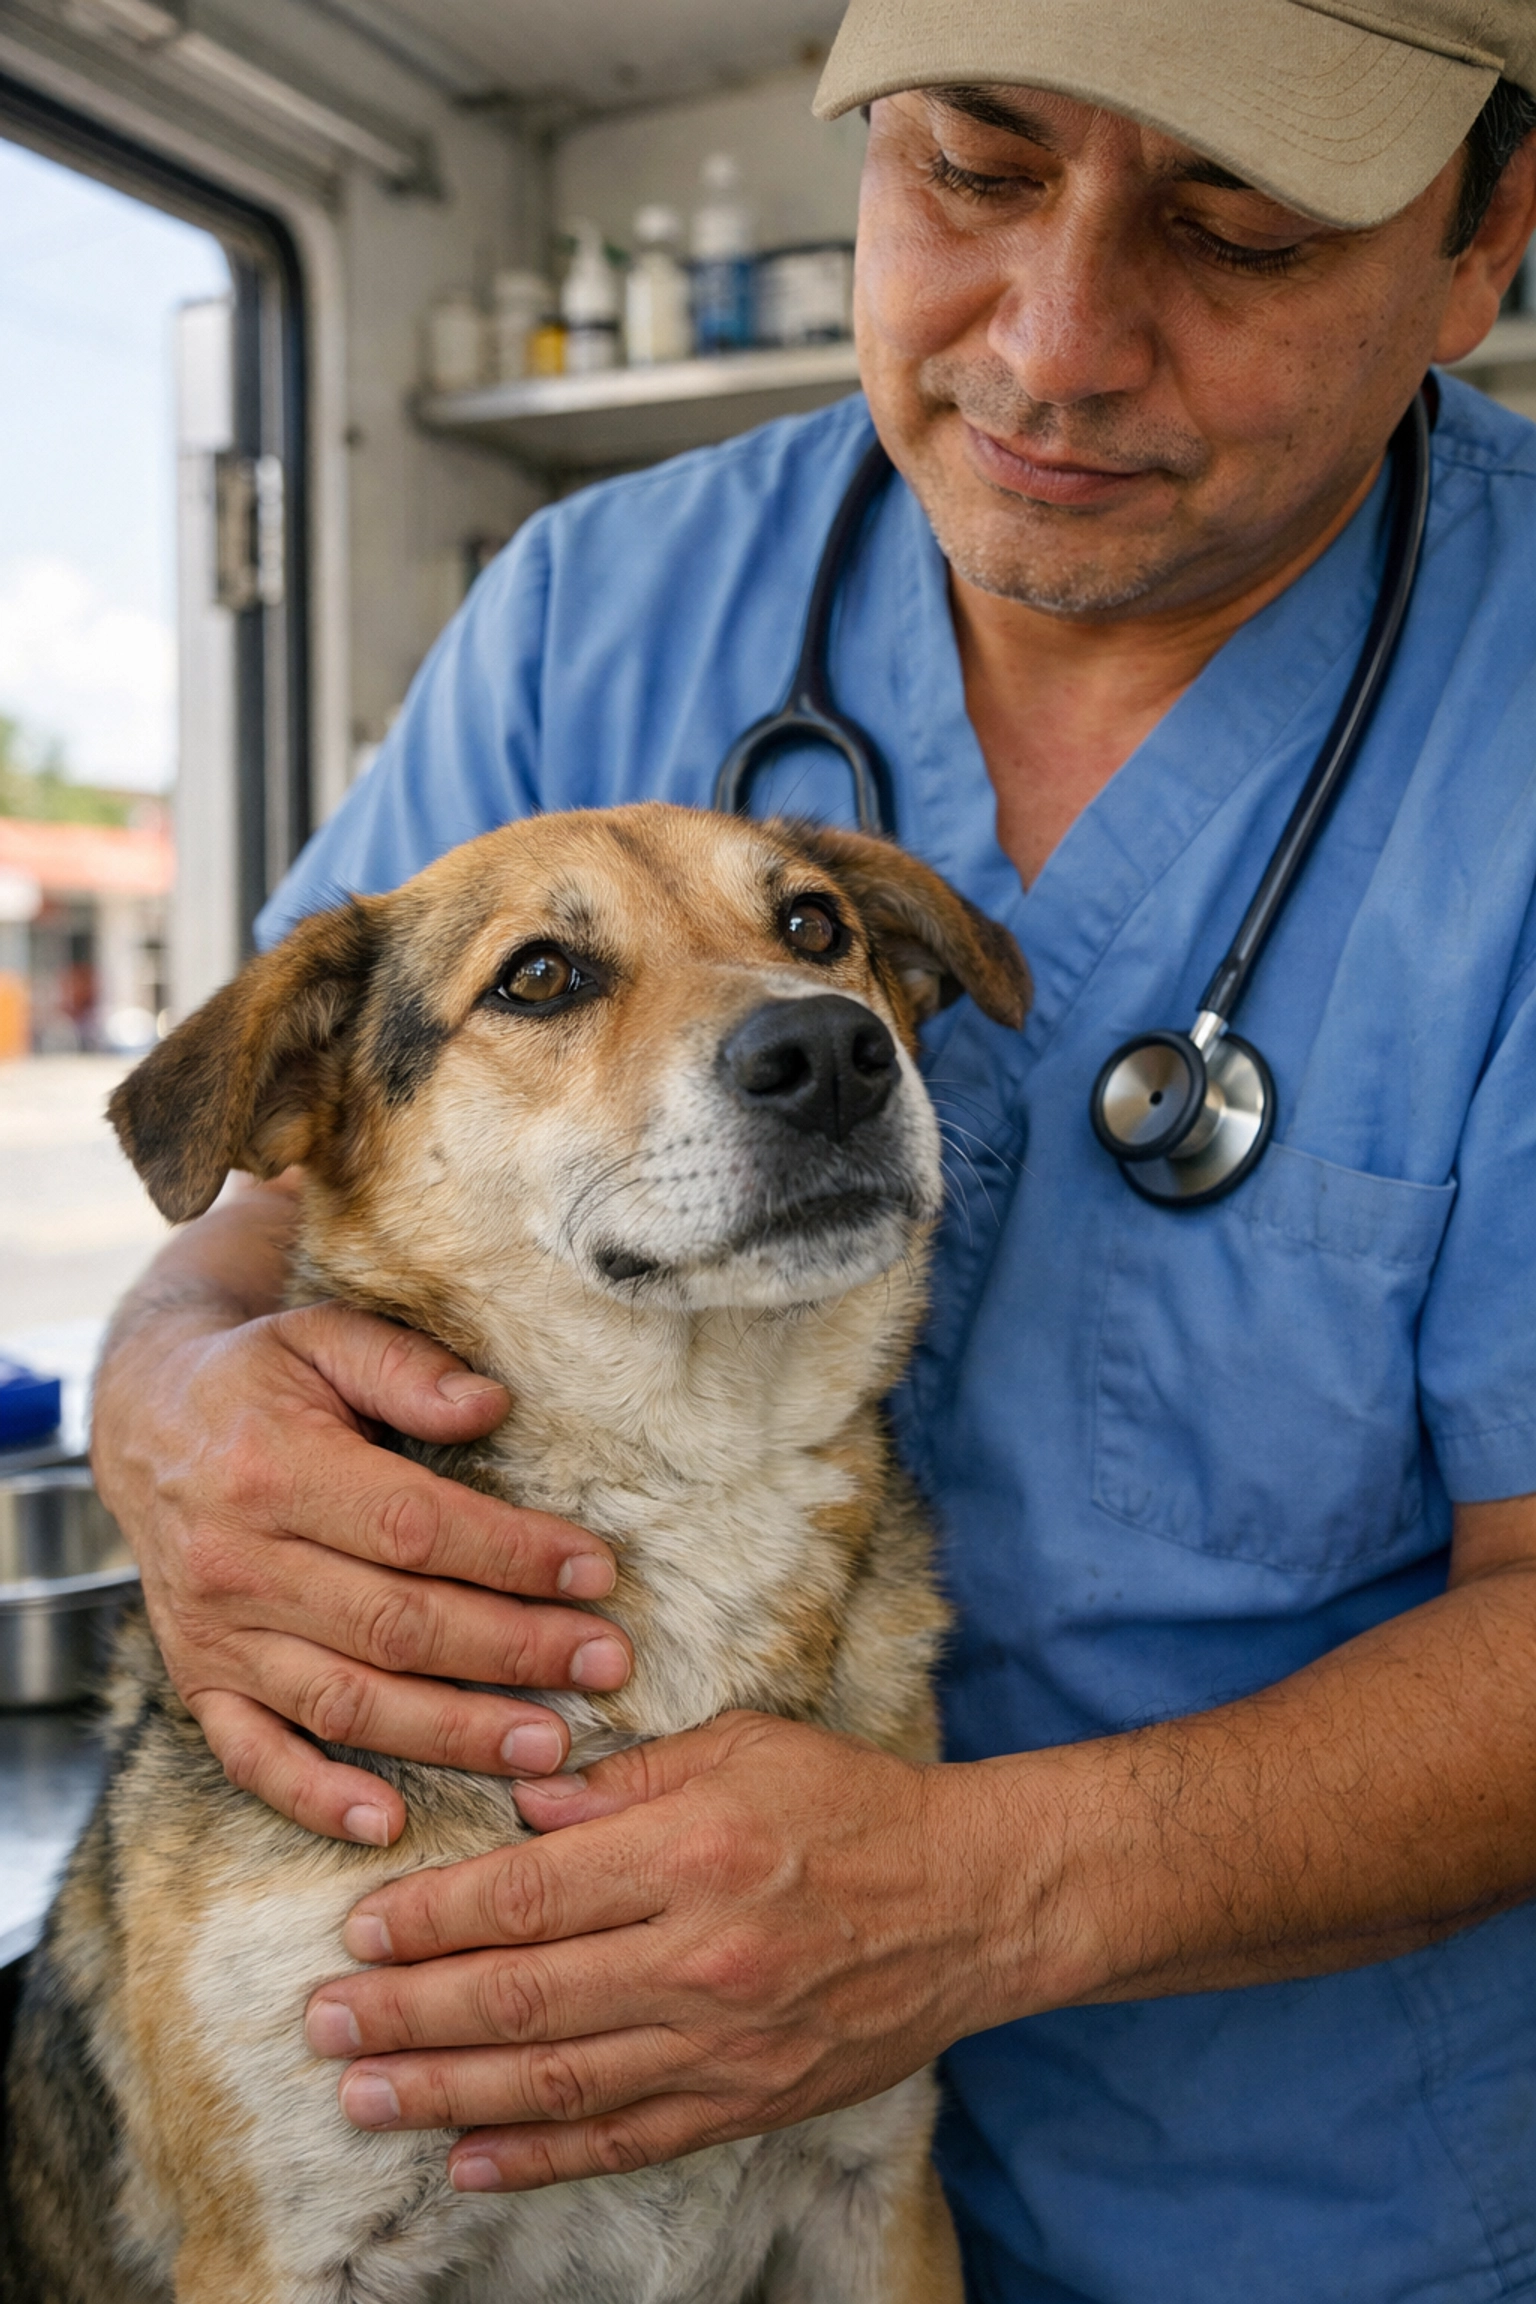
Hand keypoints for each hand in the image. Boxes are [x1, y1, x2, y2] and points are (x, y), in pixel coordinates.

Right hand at [92, 1182, 631, 1845]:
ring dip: (450, 1733)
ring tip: (545, 1747)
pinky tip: (389, 1822)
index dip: (510, 1555)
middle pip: (394, 1624)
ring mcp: (214, 1634)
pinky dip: (315, 1797)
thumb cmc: (261, 1377)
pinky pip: (252, 1756)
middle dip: (512, 1650)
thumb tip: (491, 1404)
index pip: (414, 1527)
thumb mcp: (323, 1335)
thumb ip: (405, 1366)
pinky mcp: (198, 1681)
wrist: (147, 1419)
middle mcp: (238, 1562)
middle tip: (604, 1665)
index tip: (596, 1572)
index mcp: (273, 1470)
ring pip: (343, 1699)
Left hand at [303, 1713, 1013, 2190]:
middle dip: (406, 2012)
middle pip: (521, 1997)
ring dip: (445, 2093)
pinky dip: (539, 2158)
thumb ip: (628, 1779)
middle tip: (324, 2023)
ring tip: (363, 2096)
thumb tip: (525, 1802)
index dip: (431, 1917)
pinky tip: (467, 2161)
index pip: (528, 1894)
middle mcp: (699, 1956)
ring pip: (555, 2082)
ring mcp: (723, 2044)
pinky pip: (626, 2141)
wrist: (972, 1902)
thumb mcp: (746, 1746)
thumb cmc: (854, 1804)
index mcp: (692, 1851)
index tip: (361, 1928)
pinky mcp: (748, 2100)